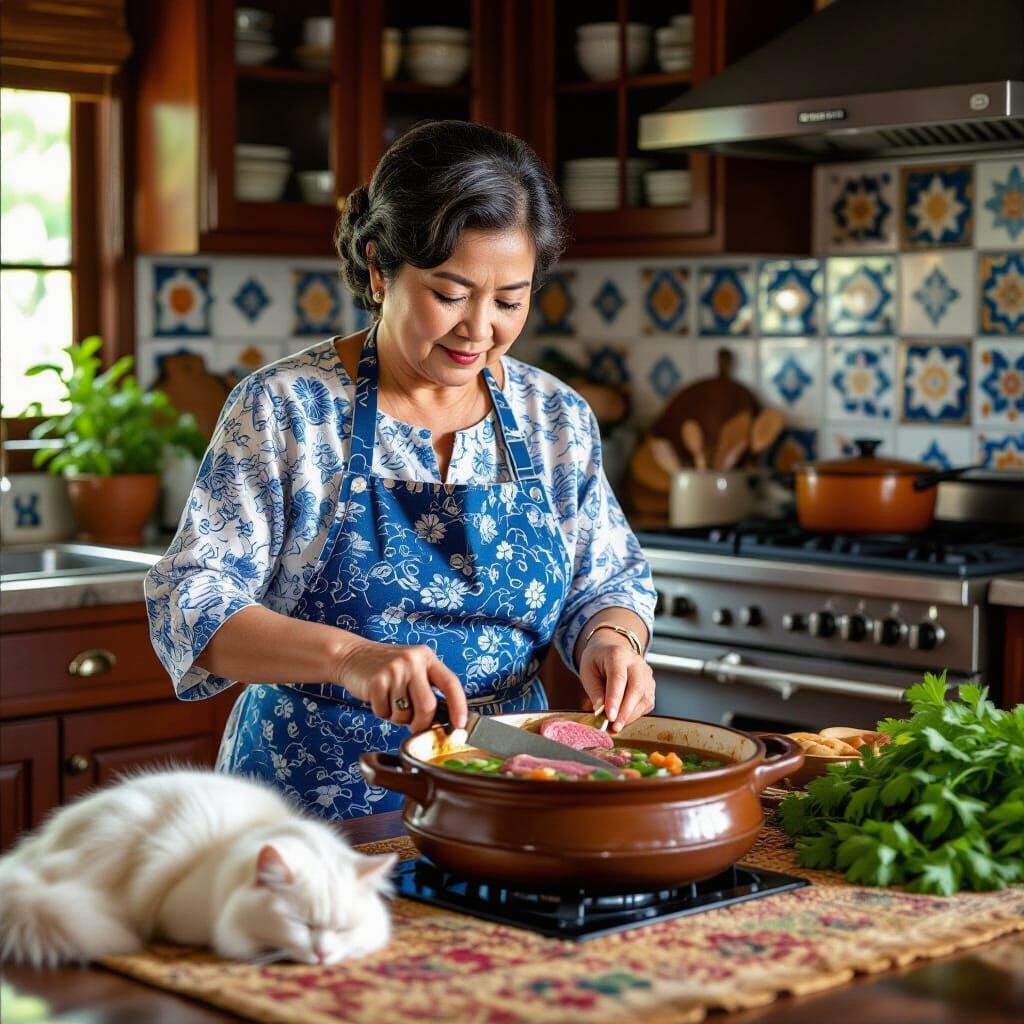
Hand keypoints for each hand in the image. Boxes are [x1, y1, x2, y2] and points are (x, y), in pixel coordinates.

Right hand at [332, 637, 467, 731]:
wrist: (352, 655)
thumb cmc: (387, 667)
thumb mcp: (413, 668)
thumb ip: (428, 687)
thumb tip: (444, 720)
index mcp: (427, 657)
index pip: (450, 683)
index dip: (458, 706)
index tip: (460, 724)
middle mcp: (413, 661)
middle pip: (427, 706)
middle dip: (422, 724)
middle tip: (415, 726)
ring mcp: (394, 670)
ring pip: (404, 714)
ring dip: (397, 718)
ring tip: (391, 702)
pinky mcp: (376, 681)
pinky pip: (384, 712)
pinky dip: (382, 713)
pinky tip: (378, 698)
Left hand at [578, 634, 654, 732]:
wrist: (610, 649)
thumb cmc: (598, 661)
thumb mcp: (588, 671)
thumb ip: (594, 691)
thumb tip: (601, 710)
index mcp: (617, 655)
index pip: (618, 678)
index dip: (614, 699)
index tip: (609, 716)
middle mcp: (636, 662)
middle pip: (637, 688)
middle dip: (626, 711)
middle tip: (615, 726)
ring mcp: (646, 673)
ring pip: (644, 698)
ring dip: (631, 716)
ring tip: (616, 726)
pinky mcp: (650, 685)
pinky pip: (647, 703)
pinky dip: (636, 714)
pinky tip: (624, 719)